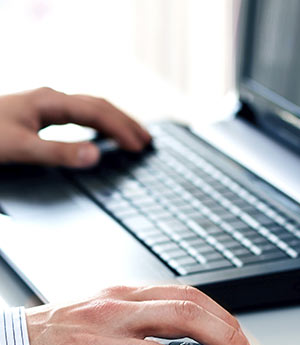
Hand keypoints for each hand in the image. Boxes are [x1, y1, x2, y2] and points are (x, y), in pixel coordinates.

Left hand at [0, 87, 150, 166]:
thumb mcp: (22, 148)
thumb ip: (59, 153)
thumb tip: (96, 156)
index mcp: (51, 102)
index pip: (97, 113)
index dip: (122, 129)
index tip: (140, 146)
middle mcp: (52, 99)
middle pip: (99, 105)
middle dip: (125, 122)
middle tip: (147, 140)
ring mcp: (47, 105)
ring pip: (91, 108)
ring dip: (114, 121)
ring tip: (133, 135)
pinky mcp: (42, 114)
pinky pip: (80, 116)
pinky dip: (98, 125)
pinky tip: (100, 134)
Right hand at [26, 285, 262, 344]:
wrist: (14, 344)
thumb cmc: (64, 329)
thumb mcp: (107, 308)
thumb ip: (144, 315)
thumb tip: (188, 333)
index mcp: (125, 294)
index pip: (186, 296)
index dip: (220, 317)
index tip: (240, 339)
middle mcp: (116, 311)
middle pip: (184, 316)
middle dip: (225, 340)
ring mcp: (100, 341)